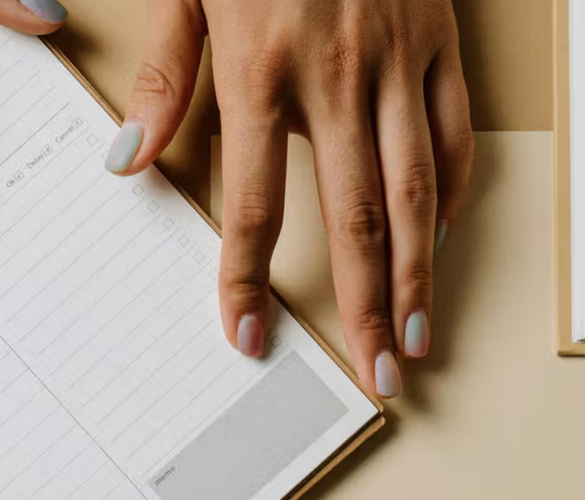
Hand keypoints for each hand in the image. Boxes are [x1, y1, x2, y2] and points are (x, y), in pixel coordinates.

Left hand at [106, 0, 474, 398]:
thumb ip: (164, 80)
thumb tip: (129, 162)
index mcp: (263, 65)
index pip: (256, 202)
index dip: (250, 280)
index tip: (249, 339)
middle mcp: (338, 73)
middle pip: (358, 216)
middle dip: (369, 307)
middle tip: (378, 374)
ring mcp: (399, 59)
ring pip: (419, 189)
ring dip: (423, 272)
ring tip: (420, 336)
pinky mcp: (439, 40)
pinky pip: (455, 133)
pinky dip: (452, 191)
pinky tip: (442, 237)